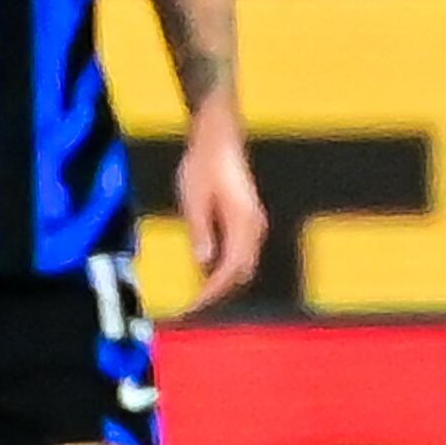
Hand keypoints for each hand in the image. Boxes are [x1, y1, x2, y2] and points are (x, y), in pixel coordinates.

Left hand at [172, 113, 268, 314]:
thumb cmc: (203, 163)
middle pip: (241, 272)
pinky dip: (225, 267)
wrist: (219, 136)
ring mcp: (255, 224)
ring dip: (222, 281)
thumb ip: (201, 232)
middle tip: (191, 306)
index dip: (212, 292)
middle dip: (218, 292)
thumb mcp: (194, 199)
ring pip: (243, 265)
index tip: (193, 307)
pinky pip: (241, 253)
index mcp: (243, 222)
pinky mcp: (248, 220)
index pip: (230, 269)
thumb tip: (203, 265)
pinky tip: (204, 269)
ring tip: (196, 292)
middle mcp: (255, 226)